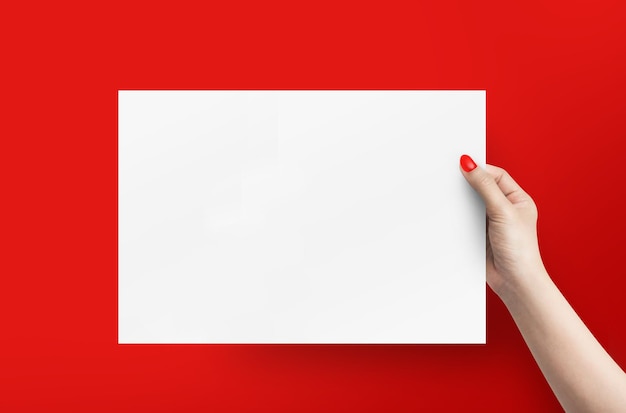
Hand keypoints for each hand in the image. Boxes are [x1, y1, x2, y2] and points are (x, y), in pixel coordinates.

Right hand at [459, 155, 545, 296]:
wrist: (514, 282)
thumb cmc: (520, 250)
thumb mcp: (502, 211)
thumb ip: (485, 187)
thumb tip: (470, 164)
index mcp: (518, 199)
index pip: (496, 175)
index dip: (479, 168)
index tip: (460, 164)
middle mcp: (504, 209)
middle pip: (481, 187)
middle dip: (467, 183)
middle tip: (450, 177)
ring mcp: (490, 222)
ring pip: (471, 203)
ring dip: (461, 201)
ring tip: (448, 195)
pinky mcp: (478, 234)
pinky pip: (464, 219)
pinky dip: (456, 216)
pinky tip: (450, 214)